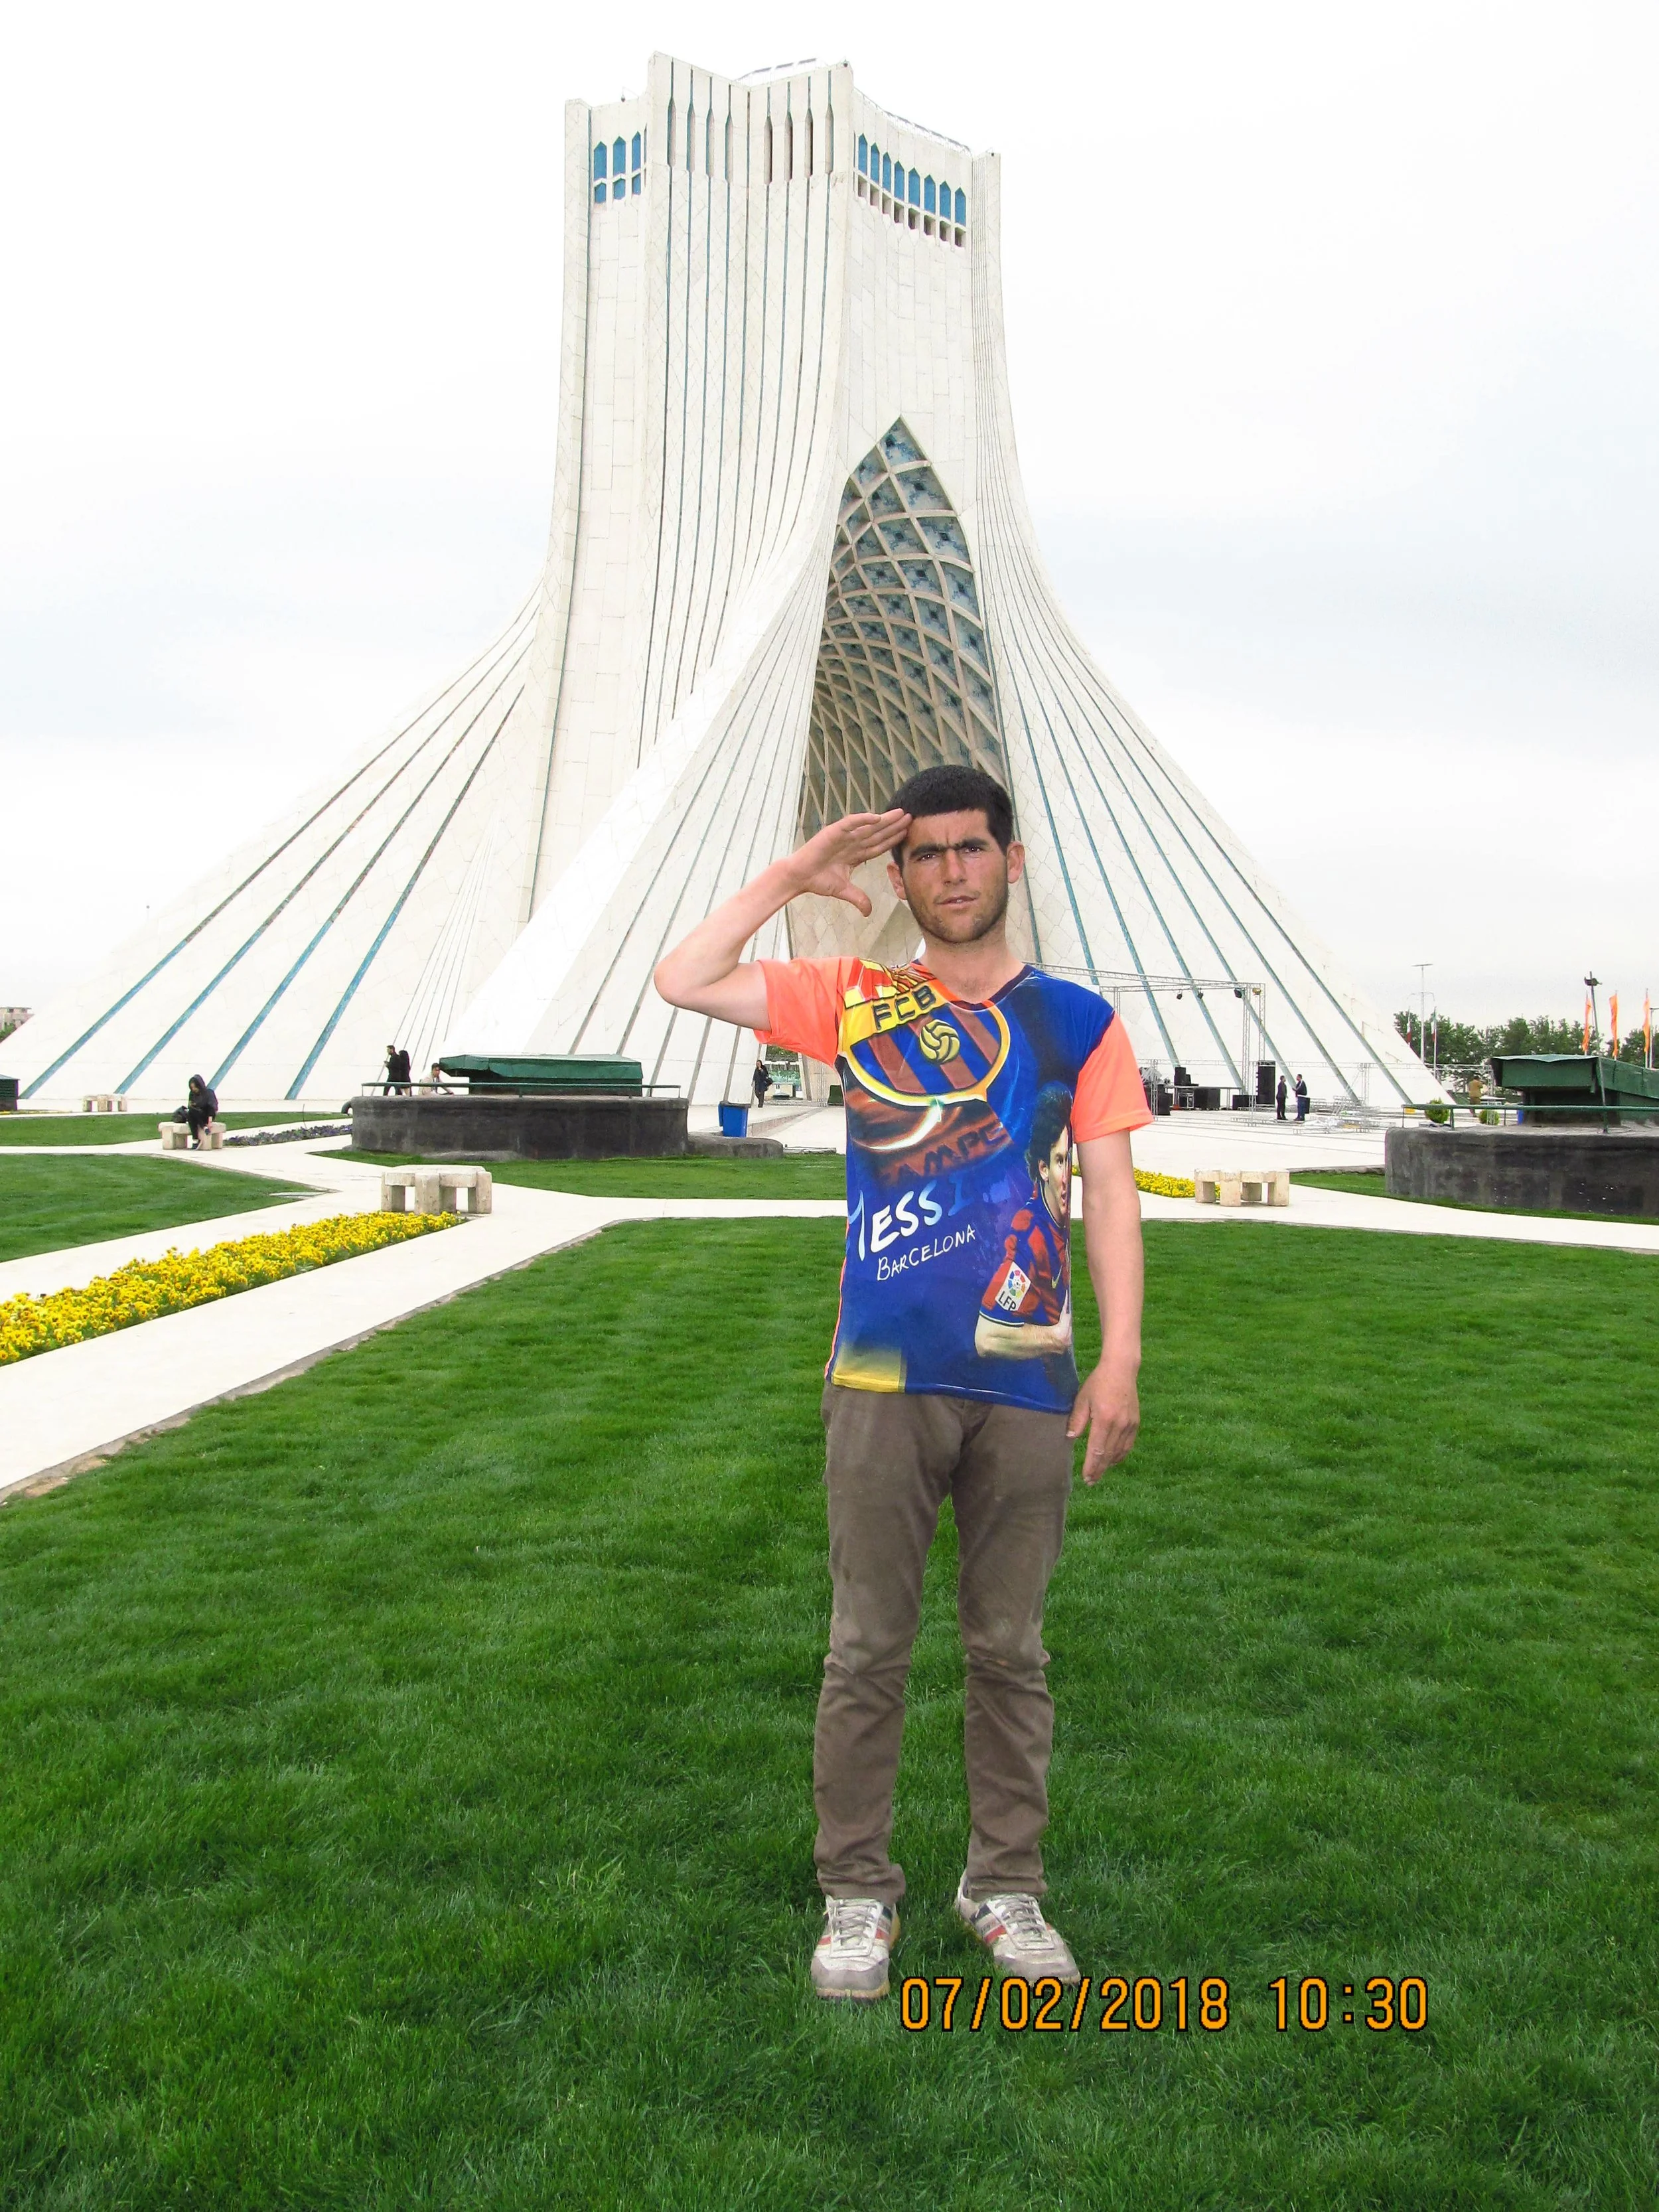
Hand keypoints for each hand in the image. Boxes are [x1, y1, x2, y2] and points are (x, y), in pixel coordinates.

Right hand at [781, 811, 910, 915]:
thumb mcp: (843, 891)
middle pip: (878, 834)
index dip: (893, 839)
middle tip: (911, 817)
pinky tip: (876, 817)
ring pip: (868, 827)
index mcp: (856, 854)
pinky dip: (862, 820)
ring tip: (900, 814)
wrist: (800, 876)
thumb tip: (868, 912)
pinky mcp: (833, 832)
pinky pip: (850, 824)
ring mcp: (844, 836)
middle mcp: (852, 842)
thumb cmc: (818, 880)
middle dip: (894, 826)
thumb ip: (858, 898)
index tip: (908, 833)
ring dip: (884, 820)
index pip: (879, 845)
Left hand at [1067, 1362, 1139, 1484]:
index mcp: (1104, 1419)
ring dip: (1109, 1464)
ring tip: (1099, 1473)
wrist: (1121, 1370)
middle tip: (1091, 1482)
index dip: (1091, 1466)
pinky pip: (1128, 1445)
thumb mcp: (1083, 1399)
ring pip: (1120, 1452)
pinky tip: (1113, 1459)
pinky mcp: (1136, 1423)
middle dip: (1099, 1470)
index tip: (1086, 1477)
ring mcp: (1130, 1424)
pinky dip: (1120, 1455)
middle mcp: (1119, 1425)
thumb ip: (1077, 1419)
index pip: (1097, 1449)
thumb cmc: (1098, 1382)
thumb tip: (1071, 1437)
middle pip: (1108, 1454)